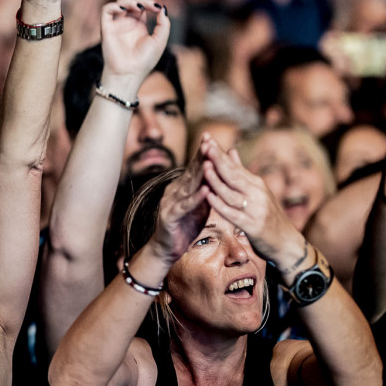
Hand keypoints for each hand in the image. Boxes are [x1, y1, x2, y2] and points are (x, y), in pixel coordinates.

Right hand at [100, 0, 170, 82]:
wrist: (130, 72)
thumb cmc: (145, 60)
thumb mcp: (160, 40)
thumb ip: (163, 24)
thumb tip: (162, 8)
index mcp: (138, 27)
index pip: (140, 7)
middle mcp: (126, 24)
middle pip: (132, 3)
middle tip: (151, 5)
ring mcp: (116, 26)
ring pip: (119, 4)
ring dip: (129, 1)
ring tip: (138, 6)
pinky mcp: (106, 28)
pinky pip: (106, 11)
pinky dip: (114, 6)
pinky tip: (124, 9)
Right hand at [149, 138, 211, 262]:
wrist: (166, 248)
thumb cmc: (185, 225)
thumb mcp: (199, 204)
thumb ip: (207, 189)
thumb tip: (219, 173)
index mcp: (183, 188)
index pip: (194, 167)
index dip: (203, 153)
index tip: (211, 137)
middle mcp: (174, 191)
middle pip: (190, 171)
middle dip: (200, 156)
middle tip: (209, 140)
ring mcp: (170, 203)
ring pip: (187, 186)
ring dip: (199, 173)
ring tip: (209, 160)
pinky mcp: (169, 217)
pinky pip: (184, 206)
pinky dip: (195, 199)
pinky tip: (205, 191)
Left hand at [199, 138, 302, 267]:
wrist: (287, 243)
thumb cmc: (268, 216)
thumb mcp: (257, 191)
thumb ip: (241, 172)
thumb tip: (230, 150)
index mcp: (257, 184)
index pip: (235, 166)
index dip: (220, 153)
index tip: (206, 139)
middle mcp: (257, 194)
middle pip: (234, 175)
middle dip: (218, 160)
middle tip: (204, 146)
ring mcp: (256, 209)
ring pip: (232, 193)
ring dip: (217, 180)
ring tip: (204, 168)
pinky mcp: (253, 226)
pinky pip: (234, 214)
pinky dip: (220, 205)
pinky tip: (209, 197)